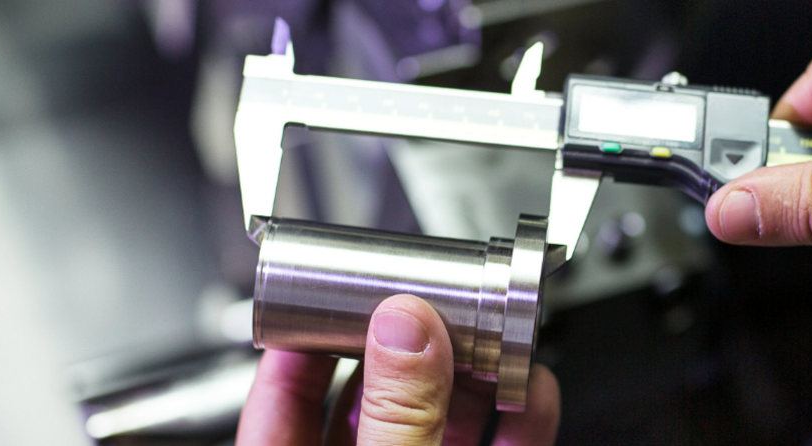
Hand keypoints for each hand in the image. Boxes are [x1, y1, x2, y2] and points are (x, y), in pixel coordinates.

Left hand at [236, 295, 560, 445]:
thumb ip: (398, 417)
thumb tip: (402, 328)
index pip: (279, 404)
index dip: (305, 340)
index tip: (330, 291)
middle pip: (373, 402)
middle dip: (410, 343)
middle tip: (429, 297)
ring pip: (443, 423)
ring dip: (475, 374)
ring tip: (493, 330)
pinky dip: (521, 420)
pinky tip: (532, 388)